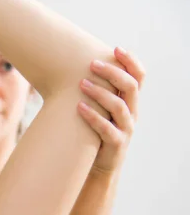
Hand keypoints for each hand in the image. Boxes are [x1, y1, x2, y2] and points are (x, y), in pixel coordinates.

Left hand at [77, 47, 145, 174]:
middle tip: (92, 64)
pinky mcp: (116, 144)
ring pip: (119, 106)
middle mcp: (132, 113)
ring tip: (81, 83)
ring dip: (100, 92)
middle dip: (113, 72)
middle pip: (131, 87)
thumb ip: (97, 92)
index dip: (131, 62)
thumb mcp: (100, 109)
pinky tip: (79, 106)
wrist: (98, 165)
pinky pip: (106, 128)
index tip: (116, 49)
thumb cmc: (95, 132)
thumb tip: (75, 67)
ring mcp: (126, 129)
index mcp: (131, 102)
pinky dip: (93, 116)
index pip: (139, 77)